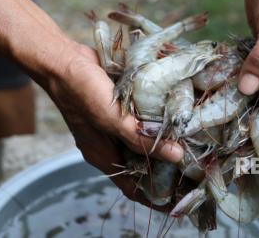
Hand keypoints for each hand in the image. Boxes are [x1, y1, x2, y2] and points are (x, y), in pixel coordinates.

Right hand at [46, 41, 182, 209]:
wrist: (64, 60)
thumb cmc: (82, 93)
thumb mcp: (112, 120)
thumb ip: (141, 139)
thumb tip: (176, 156)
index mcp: (104, 156)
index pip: (132, 187)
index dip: (154, 197)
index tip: (179, 199)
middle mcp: (111, 145)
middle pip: (142, 165)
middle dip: (165, 168)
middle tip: (194, 167)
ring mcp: (116, 127)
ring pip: (144, 142)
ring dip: (164, 144)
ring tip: (192, 144)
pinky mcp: (121, 110)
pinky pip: (142, 122)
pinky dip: (158, 123)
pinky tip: (177, 118)